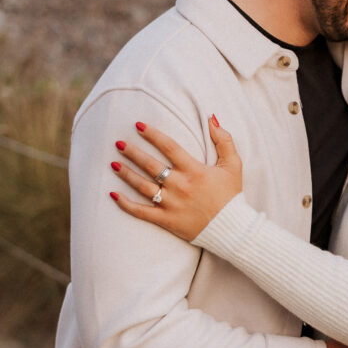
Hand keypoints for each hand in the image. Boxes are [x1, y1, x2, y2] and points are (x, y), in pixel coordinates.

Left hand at [110, 117, 241, 239]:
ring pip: (142, 186)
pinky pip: (142, 212)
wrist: (232, 229)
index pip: (169, 147)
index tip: (138, 126)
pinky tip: (113, 194)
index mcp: (194, 171)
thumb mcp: (233, 165)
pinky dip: (126, 204)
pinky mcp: (167, 220)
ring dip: (126, 174)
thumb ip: (224, 140)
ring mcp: (171, 204)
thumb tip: (212, 118)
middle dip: (132, 152)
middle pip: (150, 165)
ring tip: (113, 163)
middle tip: (118, 143)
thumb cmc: (231, 196)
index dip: (153, 134)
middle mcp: (180, 186)